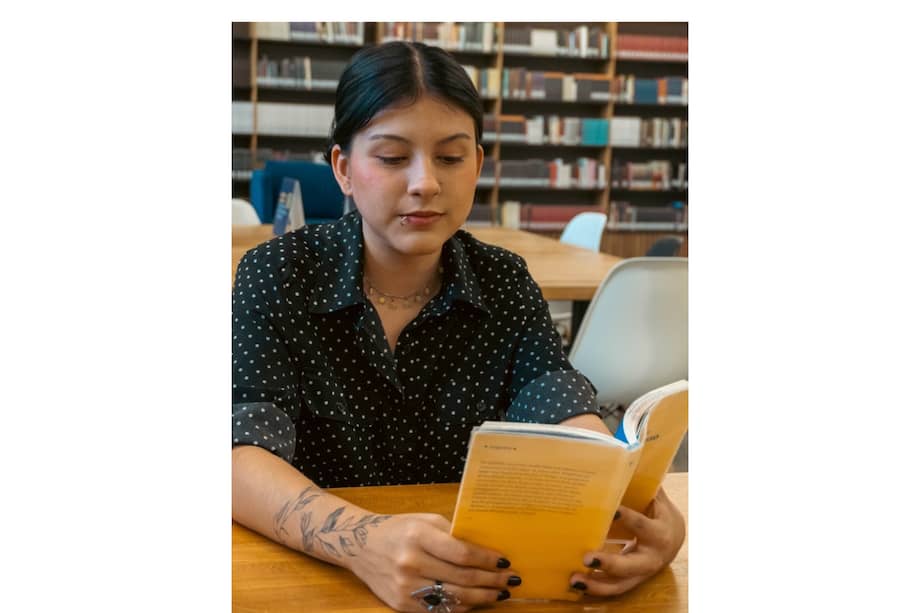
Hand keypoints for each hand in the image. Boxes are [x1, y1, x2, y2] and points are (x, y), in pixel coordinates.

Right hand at [347, 512, 520, 611]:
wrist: (360, 546)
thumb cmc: (399, 529)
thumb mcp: (424, 521)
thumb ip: (453, 533)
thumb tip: (486, 550)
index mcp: (418, 536)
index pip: (461, 553)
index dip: (486, 560)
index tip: (504, 562)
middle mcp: (410, 562)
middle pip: (461, 578)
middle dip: (491, 581)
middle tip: (510, 581)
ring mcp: (405, 587)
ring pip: (453, 598)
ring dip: (482, 598)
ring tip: (499, 594)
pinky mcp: (402, 604)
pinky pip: (439, 610)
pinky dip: (461, 607)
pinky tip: (475, 602)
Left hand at [569, 488, 685, 596]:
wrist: (674, 538)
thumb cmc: (658, 511)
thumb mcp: (656, 496)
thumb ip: (640, 480)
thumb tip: (623, 450)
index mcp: (660, 532)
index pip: (643, 525)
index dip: (629, 519)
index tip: (612, 511)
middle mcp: (652, 557)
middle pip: (632, 565)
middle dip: (610, 563)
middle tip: (587, 557)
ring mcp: (641, 573)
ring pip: (620, 584)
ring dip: (596, 583)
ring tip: (574, 578)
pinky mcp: (630, 581)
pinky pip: (612, 589)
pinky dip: (594, 589)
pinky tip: (574, 584)